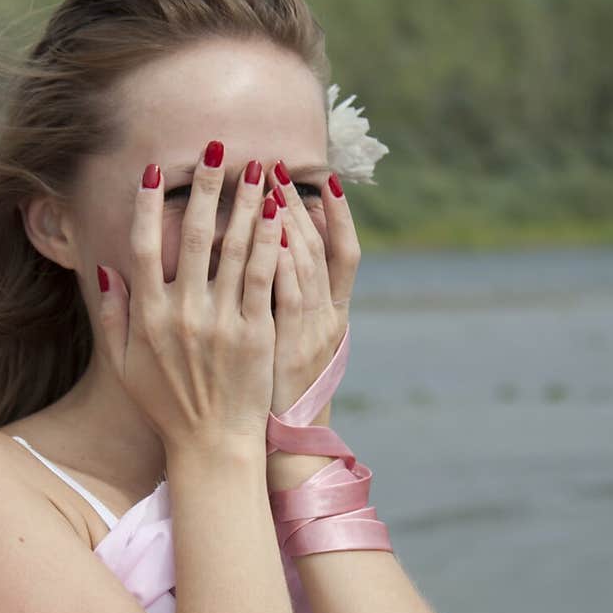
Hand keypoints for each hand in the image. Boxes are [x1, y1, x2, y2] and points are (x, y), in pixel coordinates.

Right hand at [94, 143, 281, 453]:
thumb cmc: (166, 405)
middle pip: (195, 235)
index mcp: (147, 315)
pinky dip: (270, 244)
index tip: (158, 169)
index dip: (150, 205)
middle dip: (208, 187)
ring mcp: (221, 322)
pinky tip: (278, 215)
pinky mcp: (255, 333)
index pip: (144, 246)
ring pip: (235, 249)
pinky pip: (264, 278)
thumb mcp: (124, 364)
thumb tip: (106, 269)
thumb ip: (115, 314)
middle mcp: (182, 312)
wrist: (211, 445)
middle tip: (220, 148)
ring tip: (258, 169)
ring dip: (246, 204)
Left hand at [266, 163, 360, 421]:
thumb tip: (281, 259)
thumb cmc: (280, 394)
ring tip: (269, 184)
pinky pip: (285, 294)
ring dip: (287, 220)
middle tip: (278, 166)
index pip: (347, 254)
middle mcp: (329, 318)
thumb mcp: (298, 346)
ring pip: (307, 264)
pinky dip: (280, 260)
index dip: (340, 216)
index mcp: (334, 316)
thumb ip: (292, 305)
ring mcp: (311, 332)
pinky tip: (266, 231)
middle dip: (299, 205)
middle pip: (322, 248)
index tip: (325, 179)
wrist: (283, 446)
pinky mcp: (287, 346)